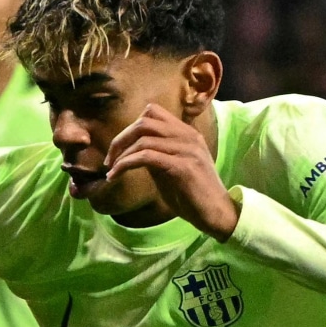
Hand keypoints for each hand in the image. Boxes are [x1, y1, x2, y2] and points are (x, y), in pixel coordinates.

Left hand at [103, 104, 238, 238]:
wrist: (216, 214)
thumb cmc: (192, 195)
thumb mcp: (170, 169)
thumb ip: (155, 155)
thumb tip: (130, 150)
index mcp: (186, 133)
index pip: (153, 112)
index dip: (130, 127)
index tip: (119, 148)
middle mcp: (188, 136)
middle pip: (144, 122)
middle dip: (120, 139)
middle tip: (109, 160)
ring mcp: (187, 149)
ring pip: (144, 139)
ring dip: (121, 154)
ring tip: (112, 170)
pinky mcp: (183, 166)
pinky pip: (146, 157)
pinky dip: (126, 164)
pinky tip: (116, 176)